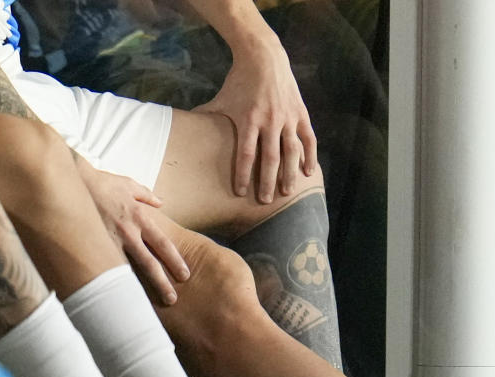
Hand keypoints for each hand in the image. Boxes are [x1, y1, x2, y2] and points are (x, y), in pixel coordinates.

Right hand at [79, 166, 189, 304]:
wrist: (70, 182)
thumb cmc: (99, 183)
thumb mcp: (127, 184)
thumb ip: (146, 194)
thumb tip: (160, 201)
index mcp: (139, 217)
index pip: (163, 243)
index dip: (174, 260)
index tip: (184, 275)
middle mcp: (127, 232)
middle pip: (149, 262)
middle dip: (162, 282)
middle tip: (172, 299)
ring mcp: (108, 241)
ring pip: (126, 271)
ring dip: (136, 288)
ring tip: (143, 306)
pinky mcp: (92, 246)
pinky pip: (104, 267)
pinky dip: (110, 281)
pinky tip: (115, 296)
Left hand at [194, 37, 315, 203]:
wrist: (263, 56)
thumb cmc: (239, 80)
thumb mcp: (222, 99)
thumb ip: (207, 116)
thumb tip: (185, 128)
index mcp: (248, 119)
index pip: (245, 154)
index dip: (242, 174)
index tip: (240, 193)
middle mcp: (270, 121)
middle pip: (269, 158)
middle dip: (266, 181)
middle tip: (264, 201)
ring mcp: (287, 117)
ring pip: (291, 151)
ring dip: (289, 174)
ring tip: (286, 192)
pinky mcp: (300, 113)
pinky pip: (308, 138)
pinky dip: (309, 156)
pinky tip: (308, 172)